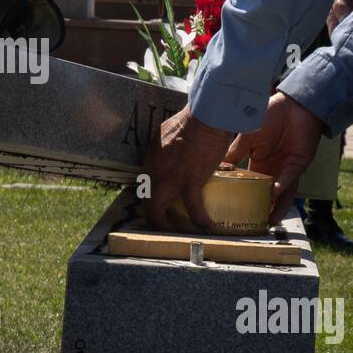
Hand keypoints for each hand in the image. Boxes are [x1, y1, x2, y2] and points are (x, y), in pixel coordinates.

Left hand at [142, 106, 234, 233]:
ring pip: (159, 211)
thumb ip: (165, 149)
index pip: (145, 187)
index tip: (161, 208)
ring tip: (182, 233)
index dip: (152, 200)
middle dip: (155, 220)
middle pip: (147, 204)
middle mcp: (154, 172)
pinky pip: (193, 207)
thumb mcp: (167, 134)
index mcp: (149, 160)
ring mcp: (170, 178)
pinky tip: (208, 226)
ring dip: (170, 227)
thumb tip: (172, 156)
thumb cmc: (191, 121)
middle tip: (167, 228)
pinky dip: (200, 219)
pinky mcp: (190, 181)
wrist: (205, 118)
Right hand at [224, 92, 323, 224]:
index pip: (250, 186)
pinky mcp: (299, 163)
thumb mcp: (246, 137)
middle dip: (262, 210)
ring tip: (269, 220)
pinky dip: (282, 184)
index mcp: (258, 164)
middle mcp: (273, 170)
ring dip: (277, 206)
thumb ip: (234, 153)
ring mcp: (287, 168)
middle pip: (267, 195)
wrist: (291, 104)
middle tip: (252, 225)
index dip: (244, 199)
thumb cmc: (269, 116)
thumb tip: (217, 166)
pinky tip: (274, 192)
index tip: (233, 211)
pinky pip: (290, 177)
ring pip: (282, 193)